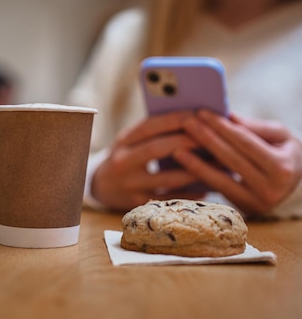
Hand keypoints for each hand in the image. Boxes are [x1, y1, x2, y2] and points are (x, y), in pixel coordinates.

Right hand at [91, 111, 206, 210]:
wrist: (101, 187)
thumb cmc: (126, 157)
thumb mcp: (132, 141)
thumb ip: (155, 131)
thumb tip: (193, 120)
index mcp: (123, 140)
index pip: (149, 126)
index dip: (174, 119)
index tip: (198, 114)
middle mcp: (123, 161)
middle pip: (157, 149)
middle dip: (188, 141)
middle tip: (213, 137)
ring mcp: (130, 185)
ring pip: (167, 178)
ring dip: (195, 170)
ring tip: (218, 164)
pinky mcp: (138, 204)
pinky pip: (169, 199)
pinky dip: (190, 194)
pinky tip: (208, 187)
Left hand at [174, 110, 301, 217]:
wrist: (295, 183)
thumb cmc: (285, 152)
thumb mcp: (279, 135)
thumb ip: (254, 126)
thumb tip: (226, 116)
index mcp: (281, 167)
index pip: (245, 142)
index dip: (222, 127)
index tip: (201, 112)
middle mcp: (271, 189)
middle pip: (230, 160)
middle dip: (206, 139)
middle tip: (185, 123)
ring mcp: (256, 203)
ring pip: (220, 179)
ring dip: (196, 163)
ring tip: (177, 147)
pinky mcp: (243, 210)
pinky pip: (218, 190)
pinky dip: (201, 177)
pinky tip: (185, 166)